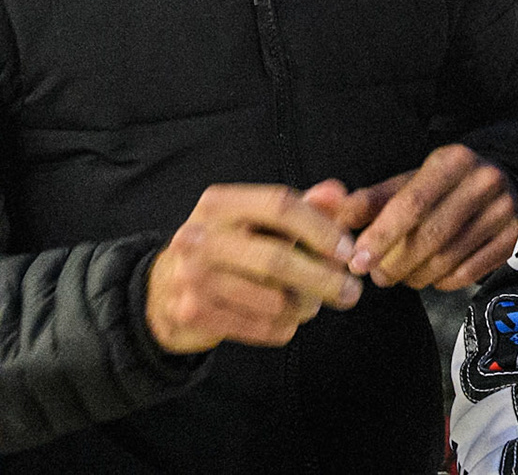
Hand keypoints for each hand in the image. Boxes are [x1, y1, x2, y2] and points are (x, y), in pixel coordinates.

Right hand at [145, 183, 362, 355]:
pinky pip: (261, 326)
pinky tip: (286, 319)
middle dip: (325, 279)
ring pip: (273, 301)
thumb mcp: (258, 219)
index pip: (281, 206)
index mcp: (219, 204)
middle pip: (278, 260)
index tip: (348, 251)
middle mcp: (200, 237)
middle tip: (352, 292)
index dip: (322, 228)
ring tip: (313, 303)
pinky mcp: (193, 313)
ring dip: (306, 306)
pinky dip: (284, 327)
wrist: (163, 289)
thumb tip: (338, 193)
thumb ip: (303, 205)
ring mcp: (192, 277)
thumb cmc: (228, 247)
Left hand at [337, 144, 517, 290]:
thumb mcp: (408, 184)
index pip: (412, 202)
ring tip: (400, 276)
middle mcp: (484, 180)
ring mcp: (505, 209)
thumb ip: (368, 201)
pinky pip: (468, 273)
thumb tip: (325, 210)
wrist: (505, 185)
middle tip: (376, 276)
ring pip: (448, 258)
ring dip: (414, 276)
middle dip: (394, 263)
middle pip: (430, 235)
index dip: (381, 235)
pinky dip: (441, 282)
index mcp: (452, 160)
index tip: (356, 261)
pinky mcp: (516, 237)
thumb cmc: (442, 189)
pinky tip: (431, 275)